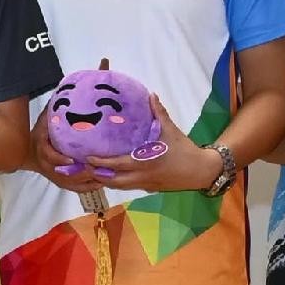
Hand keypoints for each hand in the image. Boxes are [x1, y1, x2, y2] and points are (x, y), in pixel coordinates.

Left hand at [86, 116, 224, 196]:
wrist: (201, 171)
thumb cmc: (185, 150)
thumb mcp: (171, 130)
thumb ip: (158, 113)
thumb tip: (150, 95)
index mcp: (144, 161)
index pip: (116, 164)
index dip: (100, 162)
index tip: (87, 156)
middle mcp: (142, 176)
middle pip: (113, 180)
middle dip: (97, 174)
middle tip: (84, 165)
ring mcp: (145, 184)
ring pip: (120, 186)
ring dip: (106, 180)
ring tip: (93, 171)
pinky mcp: (150, 188)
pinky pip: (129, 187)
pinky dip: (118, 183)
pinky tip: (111, 176)